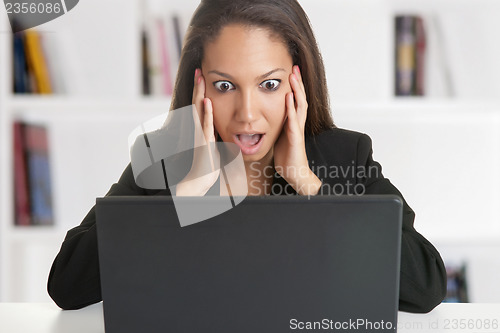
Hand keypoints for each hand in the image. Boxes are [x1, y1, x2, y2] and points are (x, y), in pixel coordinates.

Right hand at [176, 68, 220, 195]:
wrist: (196, 184)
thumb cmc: (205, 169)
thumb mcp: (213, 149)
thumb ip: (215, 139)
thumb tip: (222, 133)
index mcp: (201, 130)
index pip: (200, 107)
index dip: (201, 92)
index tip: (202, 78)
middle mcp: (198, 130)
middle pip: (197, 104)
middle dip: (198, 87)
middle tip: (198, 70)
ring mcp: (199, 136)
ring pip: (199, 111)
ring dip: (200, 94)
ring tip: (200, 78)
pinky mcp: (203, 144)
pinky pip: (206, 126)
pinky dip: (206, 113)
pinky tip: (207, 102)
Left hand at [273, 65, 320, 195]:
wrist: (293, 172)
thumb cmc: (286, 155)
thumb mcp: (278, 135)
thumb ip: (275, 124)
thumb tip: (264, 117)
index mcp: (293, 121)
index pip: (295, 99)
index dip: (294, 85)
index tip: (290, 71)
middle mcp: (297, 123)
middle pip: (300, 98)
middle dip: (298, 82)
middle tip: (295, 67)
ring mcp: (298, 130)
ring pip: (300, 106)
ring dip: (297, 90)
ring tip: (294, 77)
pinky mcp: (296, 138)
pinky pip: (294, 121)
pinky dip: (291, 108)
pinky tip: (289, 98)